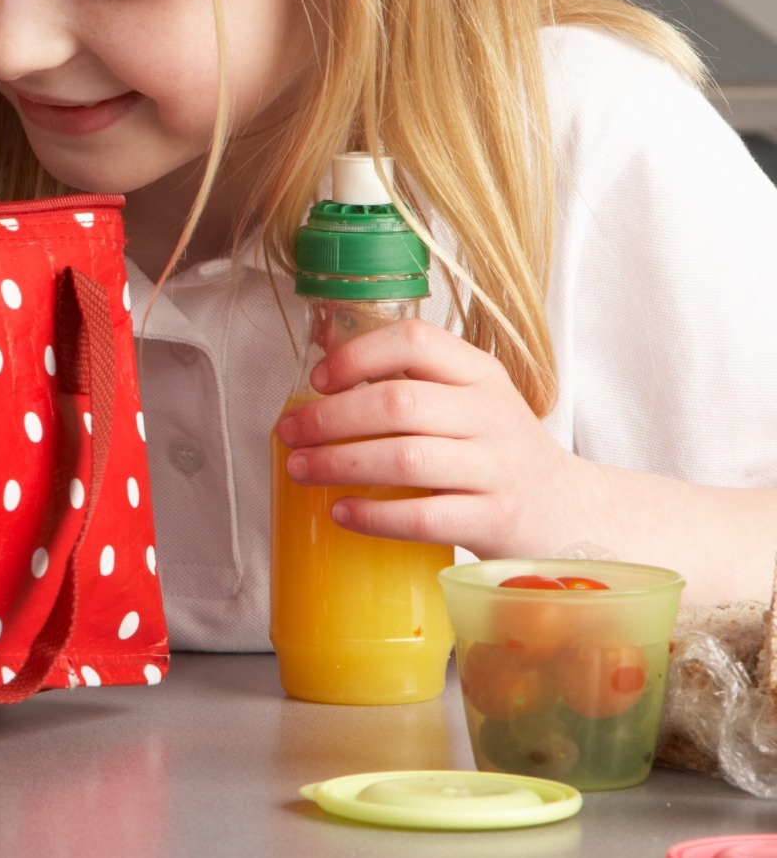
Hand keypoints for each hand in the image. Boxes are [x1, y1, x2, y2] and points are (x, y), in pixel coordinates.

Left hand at [272, 320, 602, 560]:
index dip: (359, 355)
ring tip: (301, 470)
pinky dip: (374, 515)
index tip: (319, 378)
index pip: (416, 340)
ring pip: (407, 459)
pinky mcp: (495, 521)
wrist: (572, 514)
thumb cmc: (498, 453)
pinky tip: (341, 512)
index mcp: (480, 375)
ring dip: (341, 463)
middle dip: (330, 418)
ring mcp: (497, 469)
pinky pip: (424, 517)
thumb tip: (324, 364)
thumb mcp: (469, 402)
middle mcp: (492, 414)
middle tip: (288, 433)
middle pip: (399, 403)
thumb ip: (412, 382)